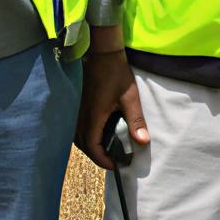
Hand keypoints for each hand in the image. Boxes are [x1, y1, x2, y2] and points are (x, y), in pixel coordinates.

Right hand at [77, 45, 146, 168]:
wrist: (102, 53)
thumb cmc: (116, 74)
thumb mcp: (130, 98)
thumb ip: (136, 121)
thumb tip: (143, 142)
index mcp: (93, 117)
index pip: (92, 147)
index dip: (102, 160)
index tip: (115, 165)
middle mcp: (80, 116)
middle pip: (83, 145)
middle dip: (97, 156)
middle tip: (113, 160)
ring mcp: (76, 110)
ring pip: (78, 137)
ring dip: (90, 146)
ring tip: (106, 149)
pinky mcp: (76, 105)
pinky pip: (77, 128)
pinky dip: (86, 136)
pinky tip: (97, 133)